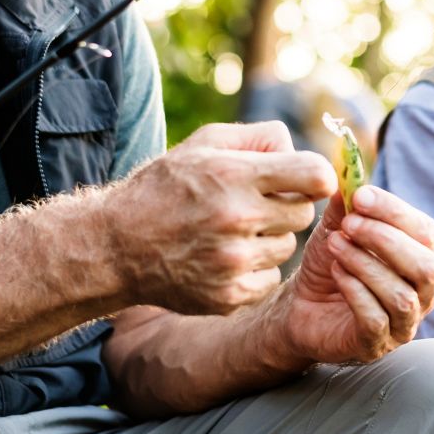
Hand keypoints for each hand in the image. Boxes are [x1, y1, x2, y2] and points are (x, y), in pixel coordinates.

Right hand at [104, 121, 336, 314]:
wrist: (115, 246)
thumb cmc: (164, 187)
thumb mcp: (203, 143)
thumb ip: (258, 137)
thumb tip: (298, 147)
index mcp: (234, 176)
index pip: (316, 176)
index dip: (318, 177)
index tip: (306, 179)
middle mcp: (236, 219)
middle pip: (304, 213)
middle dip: (288, 205)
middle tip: (257, 204)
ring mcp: (233, 262)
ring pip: (288, 247)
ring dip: (272, 237)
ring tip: (235, 231)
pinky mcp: (229, 296)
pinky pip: (270, 278)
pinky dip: (257, 269)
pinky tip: (227, 257)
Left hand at [272, 185, 433, 364]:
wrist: (300, 306)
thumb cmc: (330, 264)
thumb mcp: (337, 229)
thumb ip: (347, 205)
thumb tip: (350, 177)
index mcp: (421, 257)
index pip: (426, 232)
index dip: (395, 212)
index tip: (361, 196)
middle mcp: (422, 293)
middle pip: (426, 268)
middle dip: (386, 240)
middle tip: (349, 224)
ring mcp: (403, 323)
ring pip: (402, 296)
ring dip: (366, 264)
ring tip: (335, 246)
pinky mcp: (376, 345)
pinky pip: (376, 320)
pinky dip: (355, 291)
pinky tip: (337, 273)